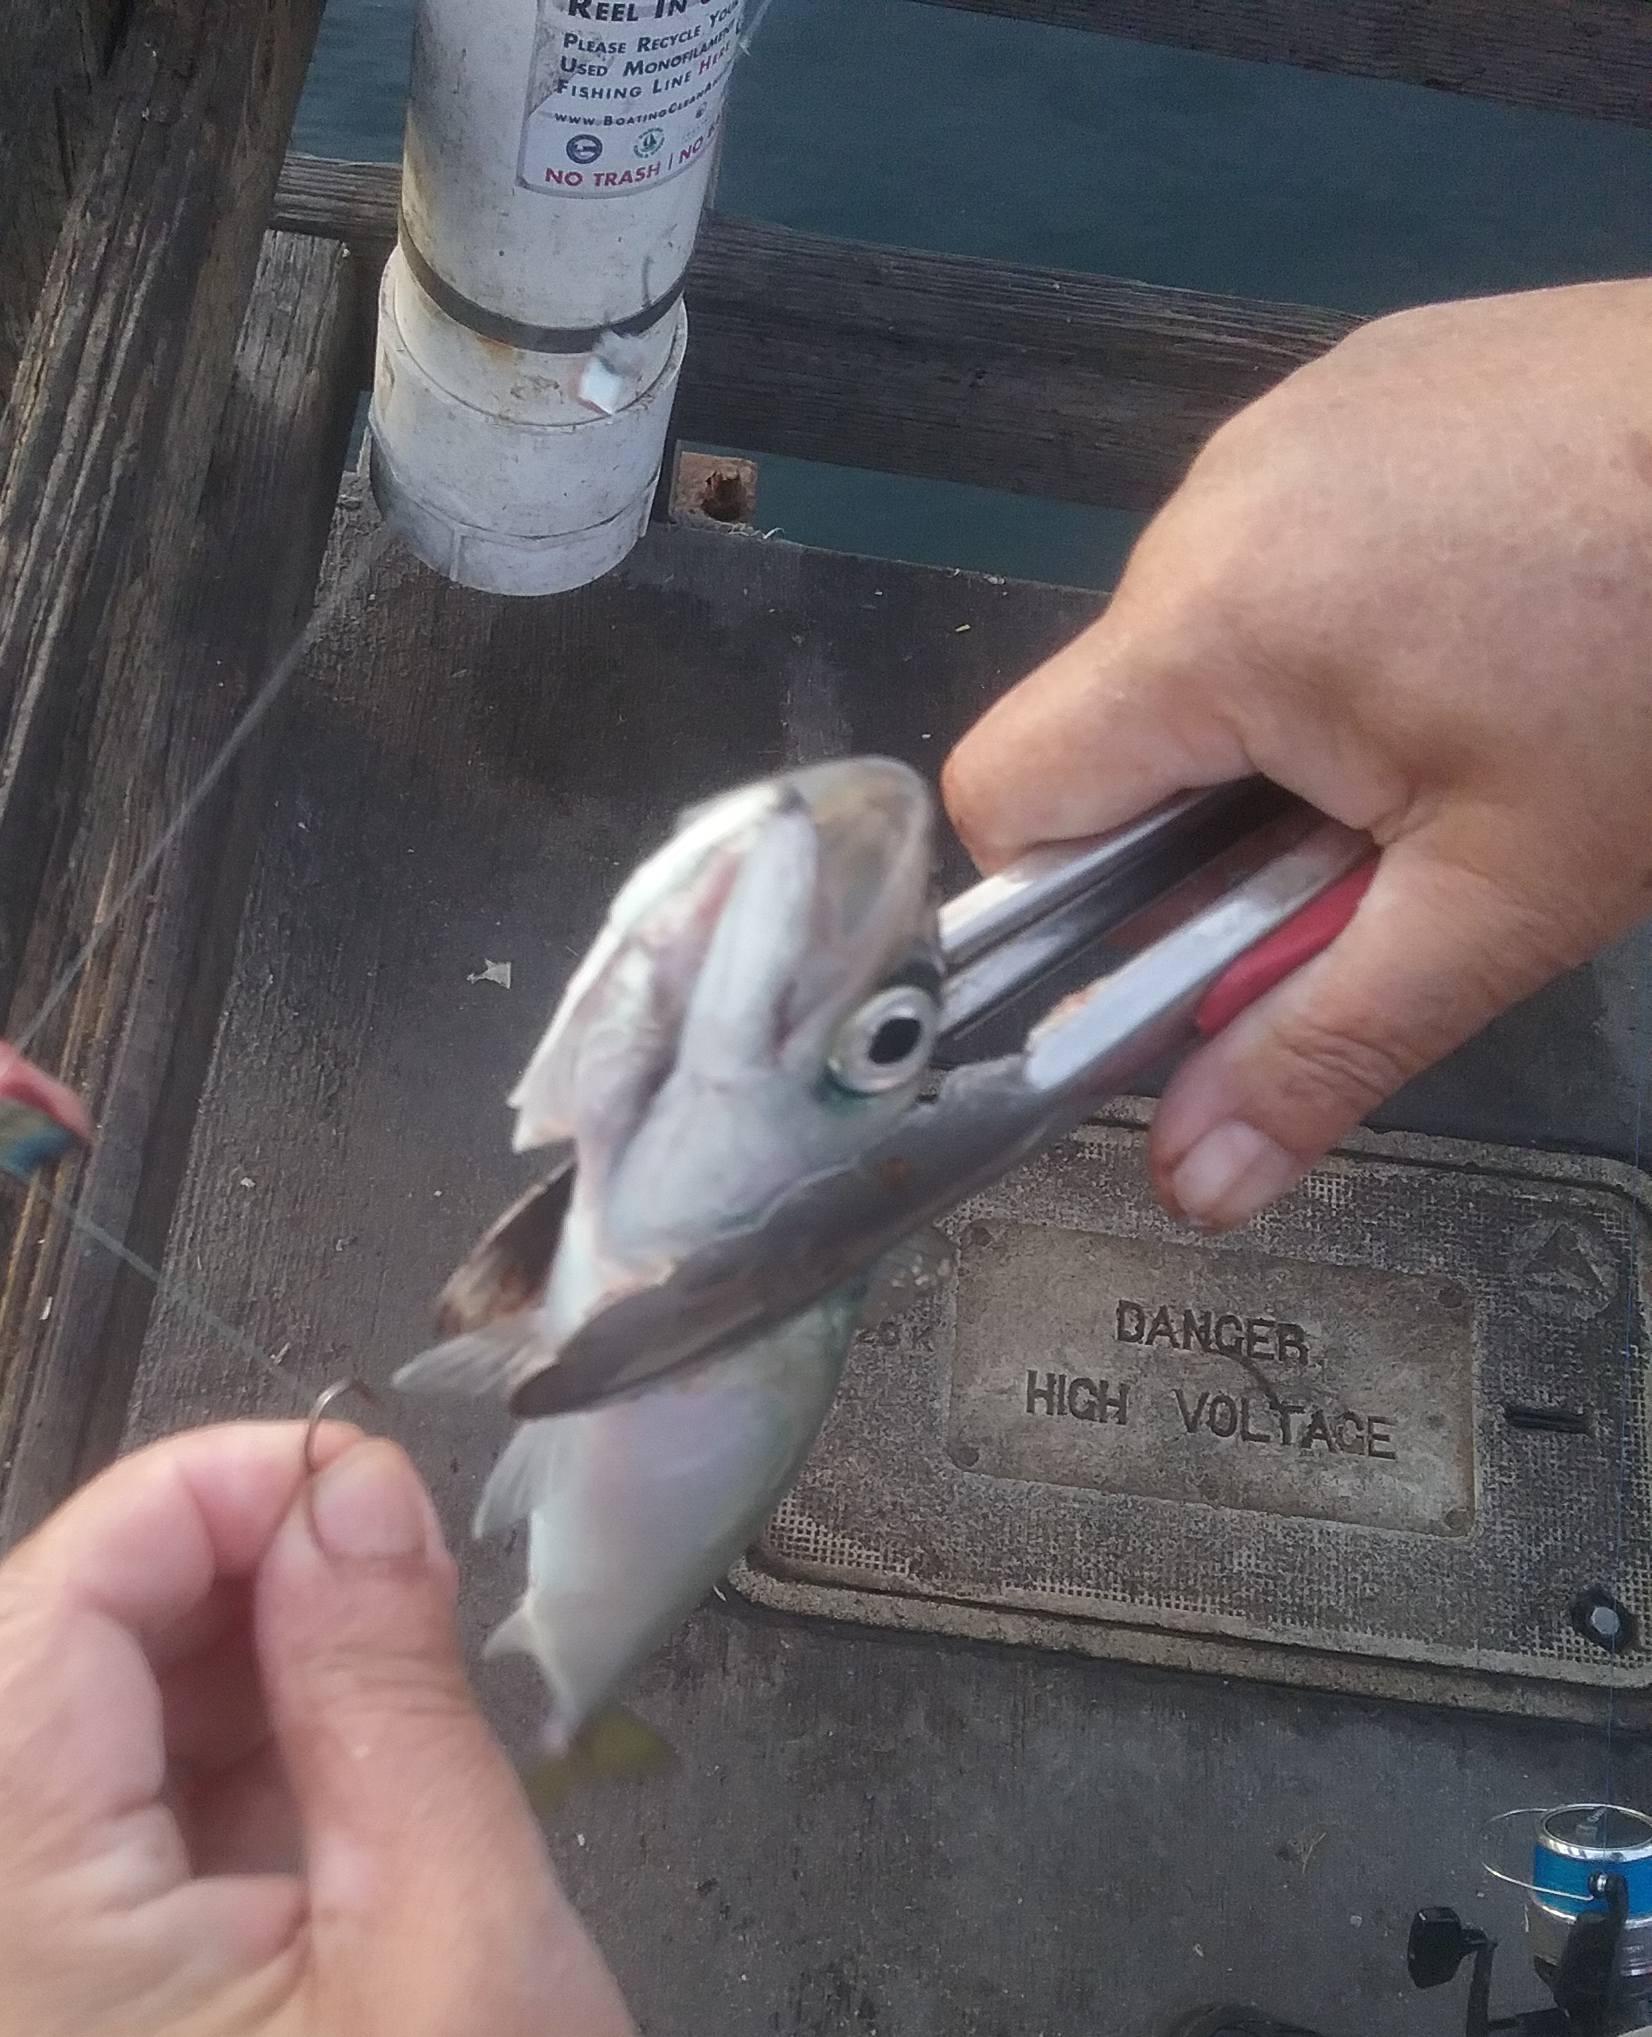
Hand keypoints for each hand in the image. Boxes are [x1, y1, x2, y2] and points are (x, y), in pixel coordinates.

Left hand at [0, 1423, 773, 2036]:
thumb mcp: (465, 1930)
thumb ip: (381, 1680)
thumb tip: (348, 1476)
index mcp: (22, 1980)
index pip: (34, 1639)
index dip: (182, 1502)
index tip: (347, 1459)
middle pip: (25, 1702)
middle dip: (196, 1582)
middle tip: (382, 1542)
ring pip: (61, 1786)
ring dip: (209, 1682)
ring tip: (383, 1647)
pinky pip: (99, 1890)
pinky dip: (210, 1796)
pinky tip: (342, 1769)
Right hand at [943, 277, 1651, 1229]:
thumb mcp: (1498, 905)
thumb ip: (1319, 1052)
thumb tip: (1194, 1182)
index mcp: (1214, 626)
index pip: (1007, 797)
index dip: (1076, 903)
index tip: (1200, 940)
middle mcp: (1216, 501)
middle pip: (1116, 727)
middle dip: (1215, 822)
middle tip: (1384, 849)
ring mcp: (1292, 424)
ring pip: (1201, 637)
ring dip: (1284, 721)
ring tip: (1454, 731)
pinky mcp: (1364, 385)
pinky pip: (1284, 540)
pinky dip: (1342, 614)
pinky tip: (1477, 628)